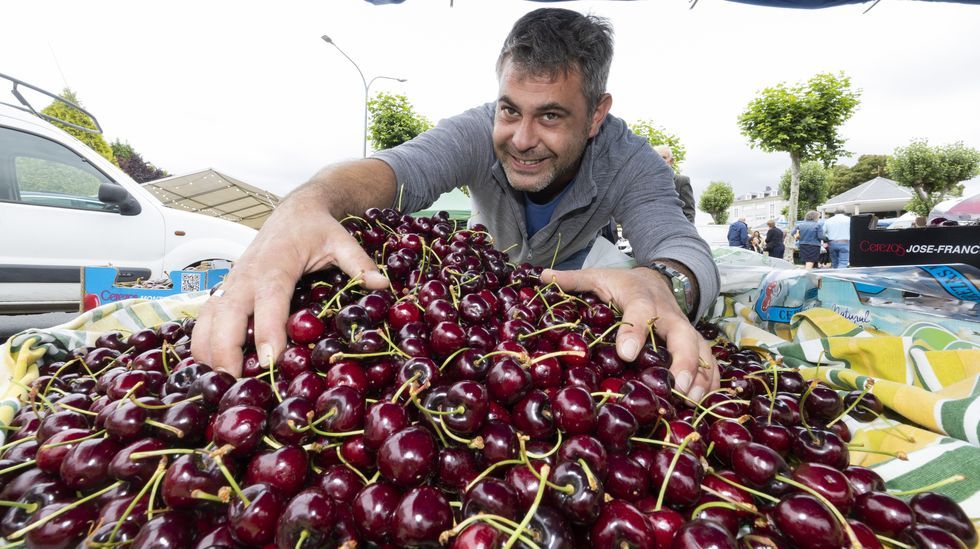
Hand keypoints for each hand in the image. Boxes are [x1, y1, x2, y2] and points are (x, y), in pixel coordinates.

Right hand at [190, 202, 387, 375]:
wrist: (293, 211)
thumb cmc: (316, 229)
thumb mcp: (341, 241)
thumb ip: (359, 263)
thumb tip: (382, 284)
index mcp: (276, 265)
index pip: (269, 300)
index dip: (267, 331)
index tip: (269, 361)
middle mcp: (247, 275)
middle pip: (227, 314)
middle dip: (225, 349)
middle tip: (233, 383)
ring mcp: (232, 283)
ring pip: (208, 318)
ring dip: (207, 350)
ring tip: (217, 382)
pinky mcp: (225, 290)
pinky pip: (206, 318)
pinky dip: (202, 342)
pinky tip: (209, 368)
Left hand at [539, 267, 718, 402]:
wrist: (658, 278)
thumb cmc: (623, 285)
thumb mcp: (599, 276)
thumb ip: (574, 280)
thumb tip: (543, 276)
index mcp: (641, 298)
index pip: (640, 313)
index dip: (634, 331)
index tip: (626, 353)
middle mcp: (669, 315)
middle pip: (682, 336)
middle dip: (682, 360)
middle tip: (676, 386)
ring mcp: (685, 330)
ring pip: (701, 351)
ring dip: (700, 376)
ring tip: (692, 401)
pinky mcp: (694, 343)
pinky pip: (709, 362)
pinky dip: (711, 381)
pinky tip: (705, 403)